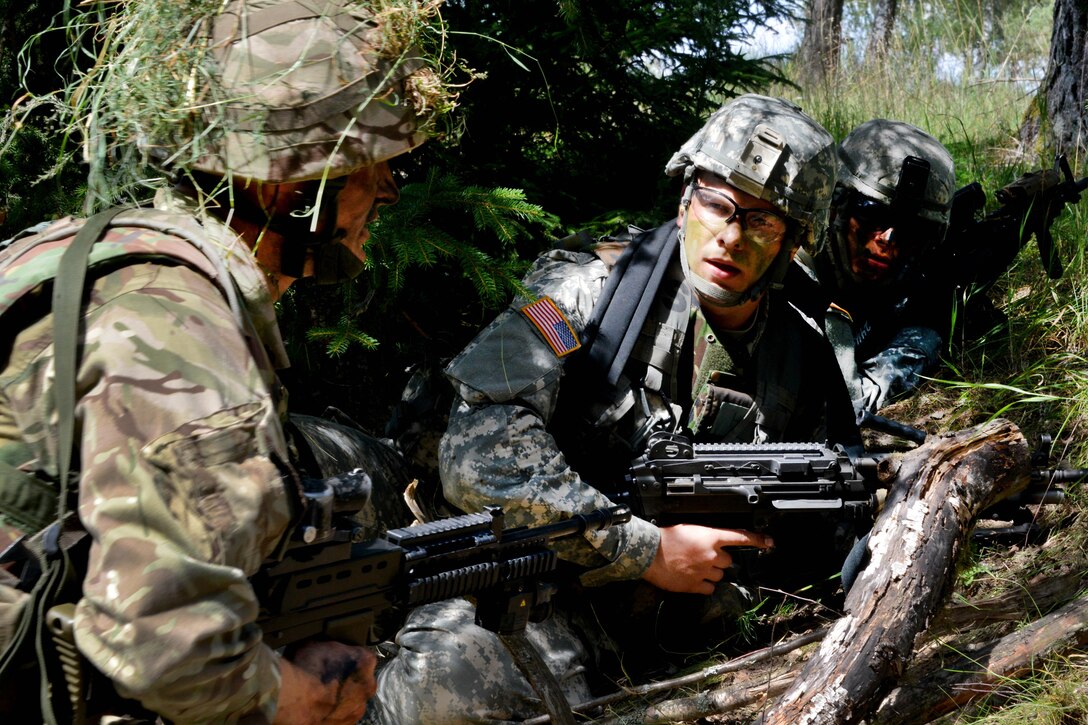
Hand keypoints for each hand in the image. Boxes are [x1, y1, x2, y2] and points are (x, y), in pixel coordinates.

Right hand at [274, 640, 377, 724]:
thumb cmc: (306, 669)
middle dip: (347, 679)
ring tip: (321, 696)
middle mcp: (368, 684)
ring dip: (341, 698)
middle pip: (360, 679)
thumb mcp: (316, 642)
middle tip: (327, 679)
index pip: (362, 655)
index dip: (346, 656)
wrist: (296, 698)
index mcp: (365, 660)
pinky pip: (343, 717)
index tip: (334, 660)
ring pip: (353, 700)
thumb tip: (322, 644)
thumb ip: (329, 645)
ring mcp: (358, 707)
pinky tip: (320, 708)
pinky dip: (334, 714)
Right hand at [642, 523, 772, 594]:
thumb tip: (713, 542)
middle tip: (702, 556)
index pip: (740, 537)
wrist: (649, 553)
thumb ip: (705, 536)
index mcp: (710, 537)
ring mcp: (704, 571)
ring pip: (719, 575)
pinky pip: (709, 588)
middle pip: (727, 561)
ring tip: (694, 567)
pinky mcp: (695, 585)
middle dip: (718, 559)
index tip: (769, 542)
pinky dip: (704, 585)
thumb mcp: (689, 529)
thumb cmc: (665, 539)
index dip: (757, 540)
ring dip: (711, 572)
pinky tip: (693, 578)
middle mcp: (711, 555)